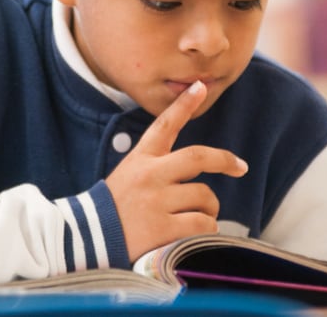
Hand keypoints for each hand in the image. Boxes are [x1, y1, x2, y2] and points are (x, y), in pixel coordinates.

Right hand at [105, 80, 247, 261]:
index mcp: (141, 159)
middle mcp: (150, 175)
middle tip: (239, 167)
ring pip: (205, 196)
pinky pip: (202, 224)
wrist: (86, 241)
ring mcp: (156, 201)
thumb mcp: (128, 175)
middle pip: (198, 158)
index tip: (200, 86)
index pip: (165, 124)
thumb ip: (157, 167)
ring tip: (200, 218)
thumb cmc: (112, 209)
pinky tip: (193, 234)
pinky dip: (206, 230)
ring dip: (210, 209)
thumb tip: (198, 166)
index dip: (184, 104)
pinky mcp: (162, 228)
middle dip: (225, 160)